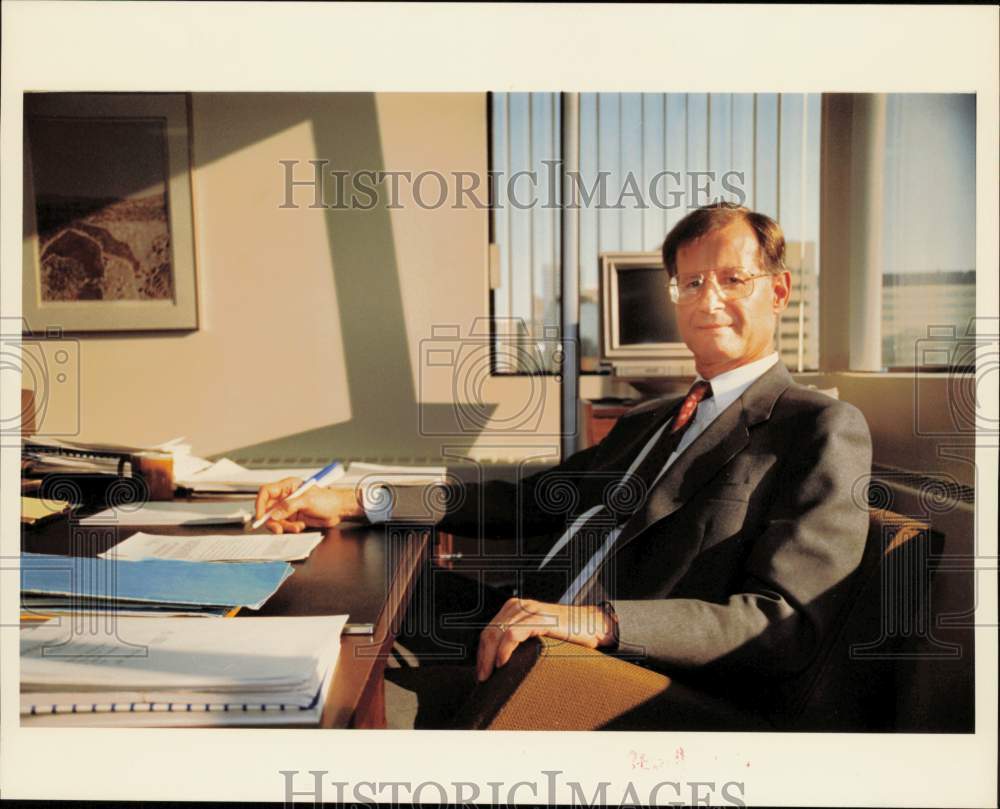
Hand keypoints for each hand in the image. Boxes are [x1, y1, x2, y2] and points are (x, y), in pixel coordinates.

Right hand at [254, 477, 364, 533]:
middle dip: (271, 520)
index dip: (260, 503)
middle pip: (267, 509)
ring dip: (284, 526)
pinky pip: (284, 526)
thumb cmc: (328, 499)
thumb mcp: (308, 501)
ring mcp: (288, 508)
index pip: (266, 492)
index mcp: (288, 486)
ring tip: (297, 527)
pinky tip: (300, 526)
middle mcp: (285, 497)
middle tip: (278, 528)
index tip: (260, 516)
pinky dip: (290, 529)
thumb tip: (274, 513)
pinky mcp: (293, 518)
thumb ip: (290, 506)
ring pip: (275, 520)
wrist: (339, 510)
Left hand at [476, 597, 616, 681]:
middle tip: (482, 676)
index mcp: (518, 609)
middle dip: (482, 655)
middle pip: (490, 630)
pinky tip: (502, 661)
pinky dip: (504, 648)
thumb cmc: (569, 635)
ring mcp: (531, 610)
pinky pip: (514, 633)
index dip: (482, 651)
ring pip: (498, 631)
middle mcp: (521, 606)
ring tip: (489, 673)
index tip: (481, 671)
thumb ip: (522, 640)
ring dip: (489, 655)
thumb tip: (502, 662)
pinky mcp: (542, 618)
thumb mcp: (539, 634)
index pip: (490, 629)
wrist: (595, 626)